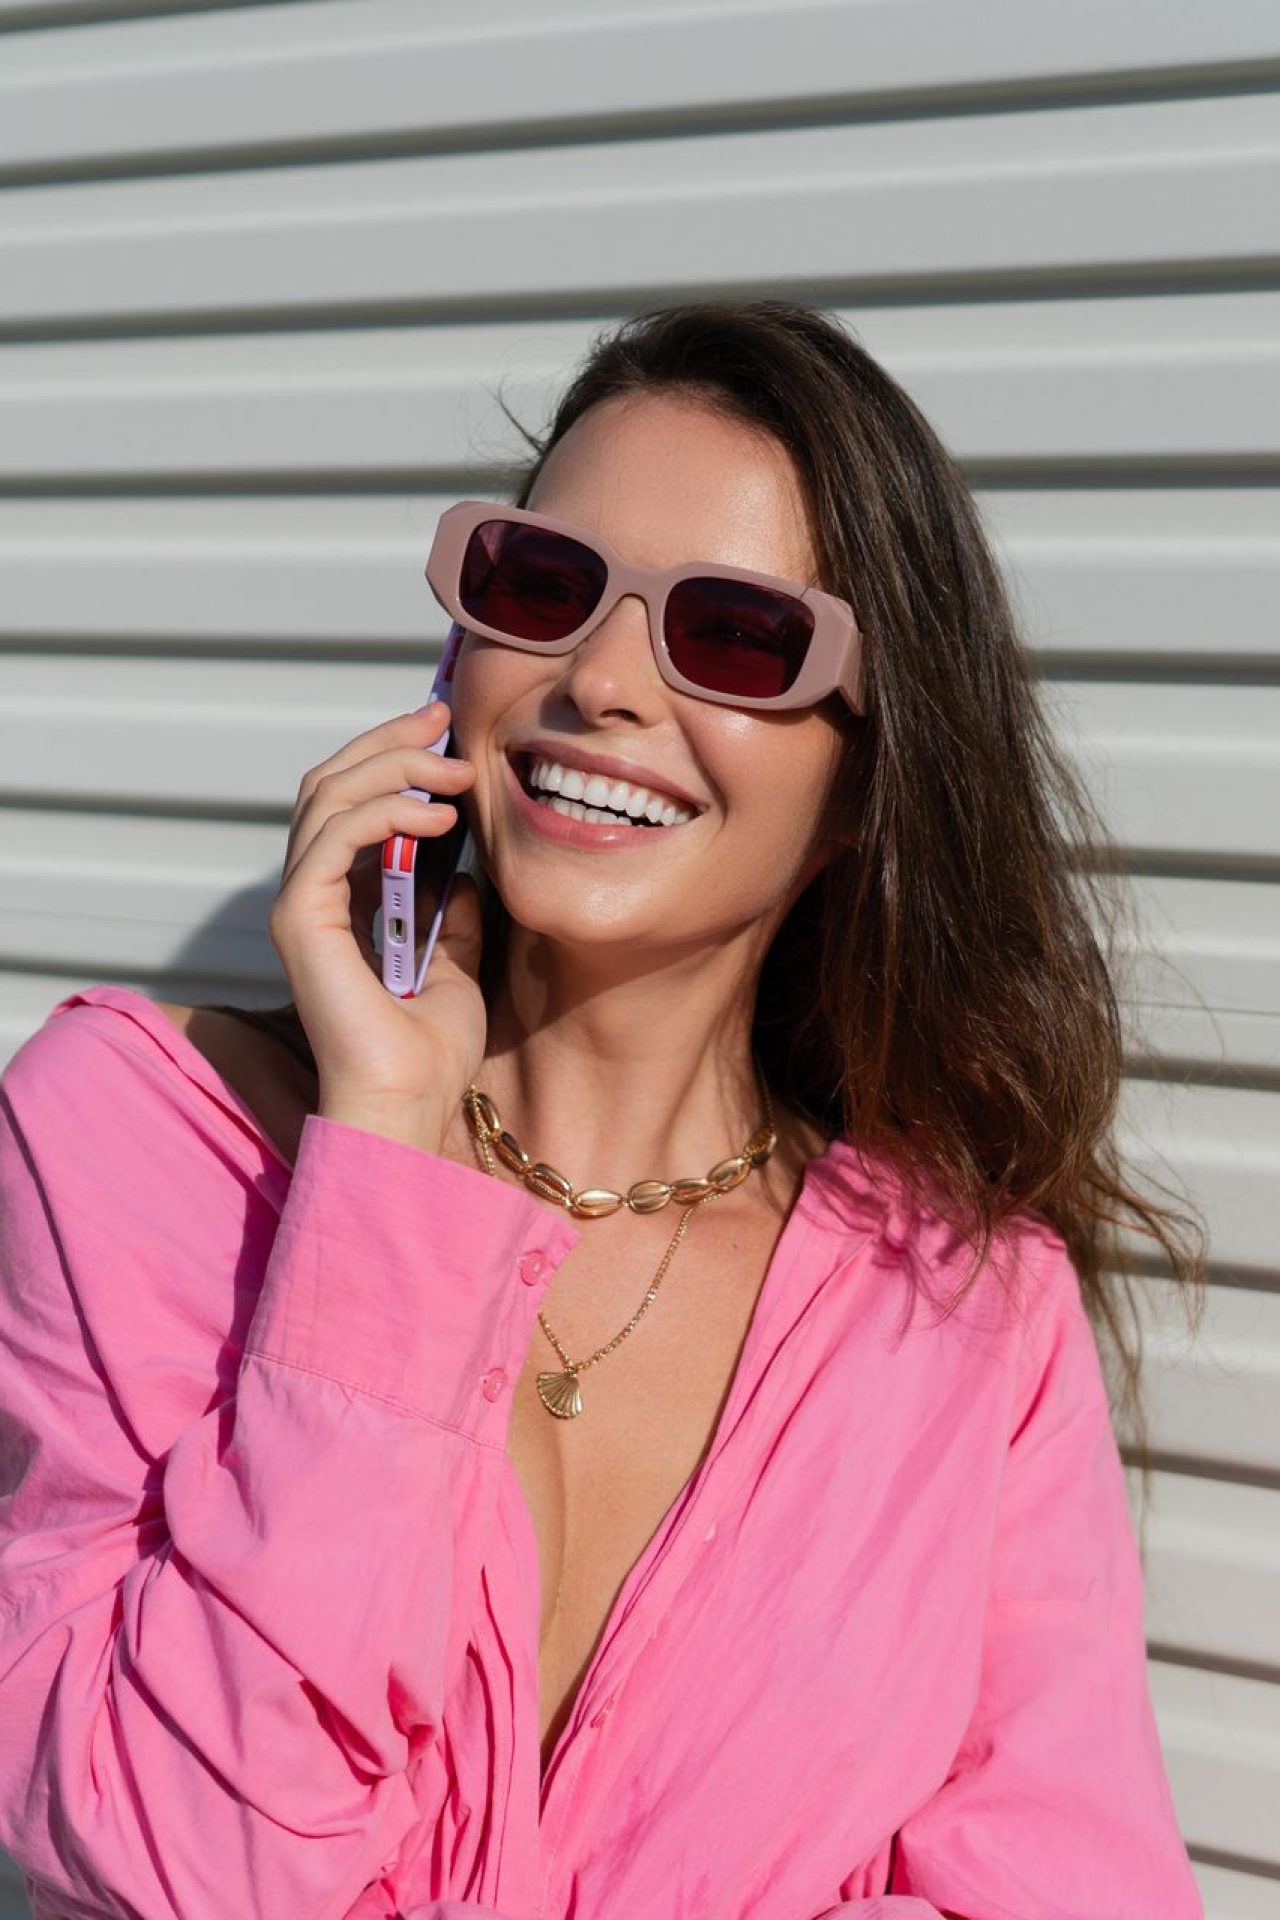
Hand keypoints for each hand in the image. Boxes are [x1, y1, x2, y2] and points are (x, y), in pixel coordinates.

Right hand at [267, 702, 486, 1144]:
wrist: (413, 1102)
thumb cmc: (431, 1051)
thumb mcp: (458, 959)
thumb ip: (453, 908)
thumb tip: (466, 863)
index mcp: (342, 900)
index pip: (350, 801)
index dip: (391, 755)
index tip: (444, 728)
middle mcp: (311, 894)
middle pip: (329, 783)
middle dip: (388, 741)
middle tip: (443, 717)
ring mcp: (299, 905)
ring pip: (326, 798)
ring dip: (393, 769)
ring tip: (455, 772)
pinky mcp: (300, 921)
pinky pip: (331, 839)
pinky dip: (382, 812)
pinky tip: (436, 816)